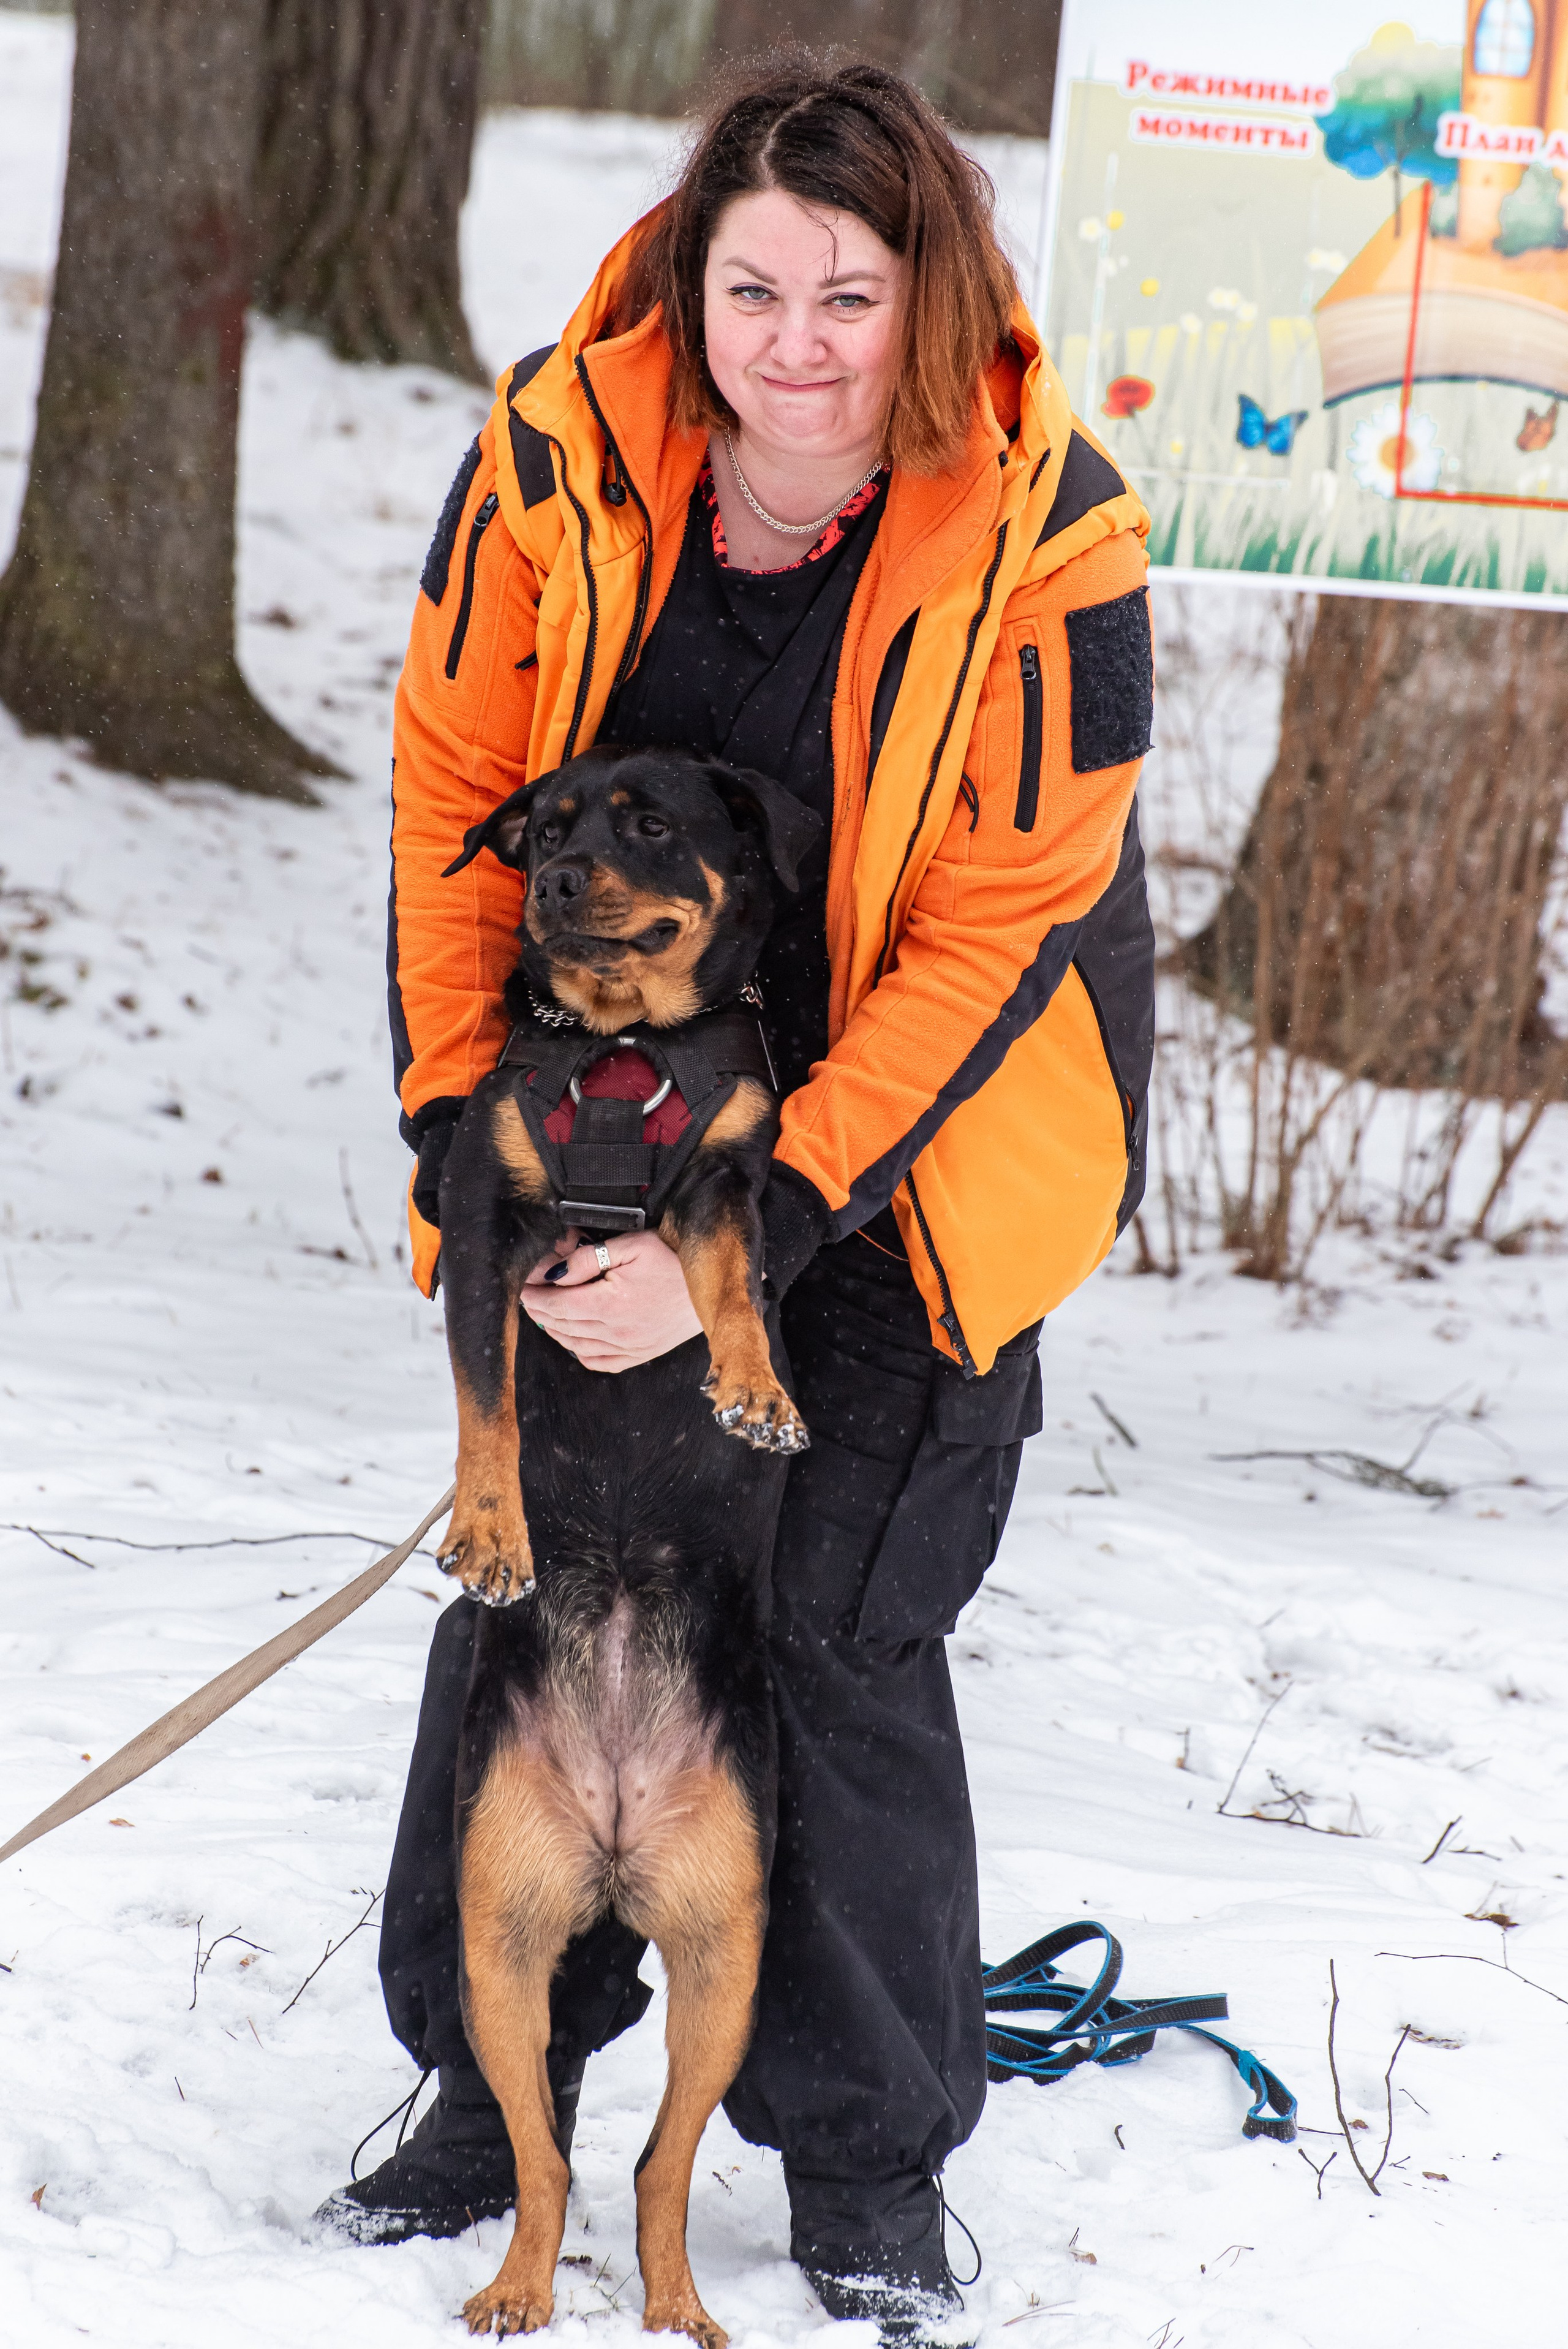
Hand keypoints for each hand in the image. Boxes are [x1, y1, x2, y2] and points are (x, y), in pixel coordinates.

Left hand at [520, 1228, 702, 1372]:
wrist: (715, 1287)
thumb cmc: (674, 1260)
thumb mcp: (631, 1246)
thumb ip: (587, 1260)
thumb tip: (554, 1274)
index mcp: (610, 1304)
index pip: (556, 1304)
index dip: (534, 1295)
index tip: (523, 1285)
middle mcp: (617, 1332)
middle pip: (562, 1324)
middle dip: (539, 1310)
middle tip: (529, 1296)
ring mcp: (629, 1348)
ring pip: (575, 1345)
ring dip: (554, 1330)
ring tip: (544, 1314)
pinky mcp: (640, 1355)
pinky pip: (598, 1361)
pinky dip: (578, 1351)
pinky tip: (573, 1338)